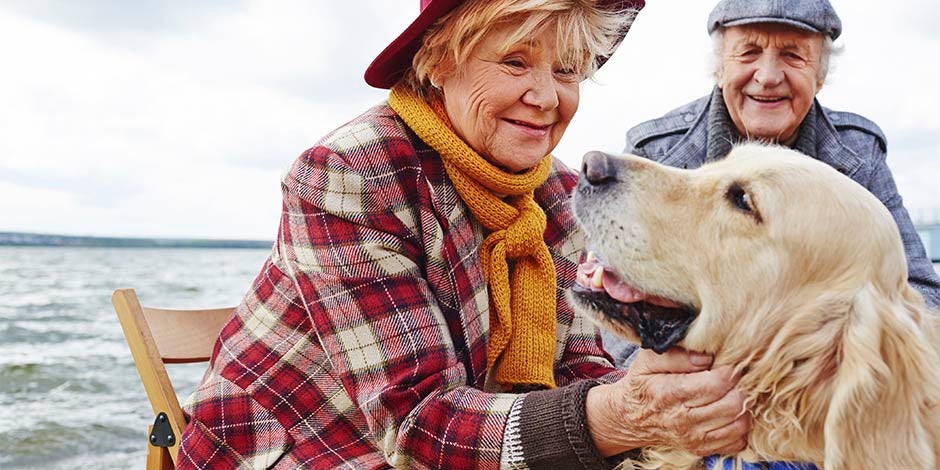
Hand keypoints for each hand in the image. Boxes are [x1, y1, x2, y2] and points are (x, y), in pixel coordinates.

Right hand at [586, 348, 749, 456]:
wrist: (629, 418)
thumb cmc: (643, 385)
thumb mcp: (648, 361)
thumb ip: (676, 355)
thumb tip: (706, 357)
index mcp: (670, 393)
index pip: (716, 383)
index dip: (730, 370)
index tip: (730, 362)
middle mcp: (682, 420)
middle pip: (733, 404)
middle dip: (741, 387)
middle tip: (736, 377)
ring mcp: (693, 438)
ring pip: (739, 423)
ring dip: (743, 406)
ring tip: (734, 392)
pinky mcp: (701, 449)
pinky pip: (736, 441)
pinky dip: (739, 426)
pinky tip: (729, 412)